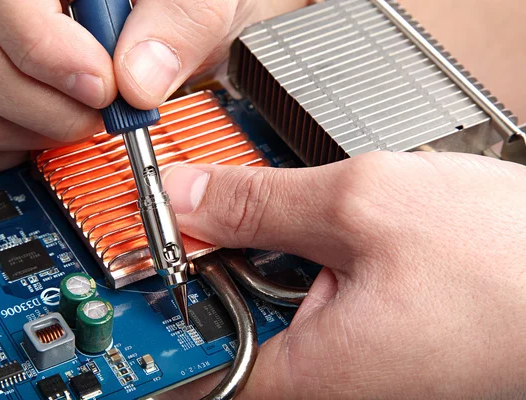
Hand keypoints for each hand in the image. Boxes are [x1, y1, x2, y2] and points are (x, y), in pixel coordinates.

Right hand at [0, 0, 307, 173]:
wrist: (169, 27)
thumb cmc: (173, 7)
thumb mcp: (194, 3)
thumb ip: (175, 28)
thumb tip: (138, 82)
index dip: (44, 51)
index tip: (103, 87)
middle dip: (52, 107)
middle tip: (104, 109)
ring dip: (40, 132)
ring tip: (86, 117)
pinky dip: (20, 152)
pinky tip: (57, 131)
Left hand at [160, 152, 525, 398]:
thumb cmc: (507, 261)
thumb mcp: (362, 204)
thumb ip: (258, 202)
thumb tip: (189, 195)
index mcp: (314, 374)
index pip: (195, 365)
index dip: (161, 308)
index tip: (148, 268)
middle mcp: (335, 386)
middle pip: (236, 325)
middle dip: (233, 262)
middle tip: (250, 213)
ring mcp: (360, 370)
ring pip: (282, 309)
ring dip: (286, 256)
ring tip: (337, 229)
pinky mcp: (381, 346)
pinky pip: (322, 307)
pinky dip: (320, 265)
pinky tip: (355, 241)